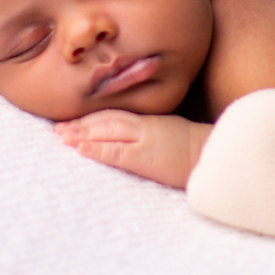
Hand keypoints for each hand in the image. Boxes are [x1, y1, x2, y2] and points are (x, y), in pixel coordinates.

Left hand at [55, 110, 209, 188]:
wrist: (216, 155)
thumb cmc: (199, 150)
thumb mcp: (174, 134)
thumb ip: (155, 131)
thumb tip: (140, 139)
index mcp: (151, 121)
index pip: (117, 116)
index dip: (93, 119)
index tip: (74, 122)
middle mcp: (145, 127)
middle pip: (107, 120)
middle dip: (81, 124)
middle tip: (59, 129)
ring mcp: (144, 141)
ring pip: (107, 131)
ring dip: (82, 133)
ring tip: (63, 136)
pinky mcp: (145, 158)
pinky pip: (116, 151)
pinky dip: (97, 148)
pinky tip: (82, 148)